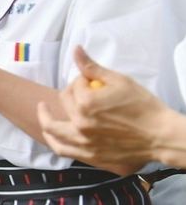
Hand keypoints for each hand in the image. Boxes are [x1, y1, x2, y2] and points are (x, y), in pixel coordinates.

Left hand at [37, 46, 168, 174]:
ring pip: (53, 130)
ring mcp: (83, 142)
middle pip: (63, 102)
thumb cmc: (143, 107)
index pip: (74, 85)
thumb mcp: (120, 81)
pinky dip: (54, 141)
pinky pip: (63, 149)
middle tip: (76, 91)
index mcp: (86, 103)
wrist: (160, 135)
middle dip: (69, 92)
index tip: (91, 80)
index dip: (82, 80)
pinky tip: (51, 135)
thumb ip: (93, 67)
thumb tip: (76, 50)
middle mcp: (80, 124)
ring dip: (45, 118)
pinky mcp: (89, 155)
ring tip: (43, 109)